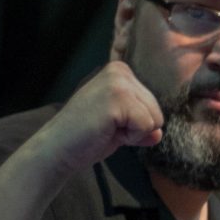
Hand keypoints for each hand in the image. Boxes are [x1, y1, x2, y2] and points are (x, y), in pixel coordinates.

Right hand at [29, 62, 164, 175]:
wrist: (59, 148)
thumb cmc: (87, 136)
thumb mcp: (121, 126)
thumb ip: (142, 124)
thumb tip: (159, 133)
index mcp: (120, 71)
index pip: (153, 104)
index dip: (136, 121)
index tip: (110, 121)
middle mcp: (119, 71)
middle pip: (157, 110)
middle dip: (136, 127)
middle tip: (107, 127)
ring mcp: (118, 82)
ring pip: (155, 118)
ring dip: (134, 132)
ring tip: (107, 128)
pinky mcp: (118, 98)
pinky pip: (147, 126)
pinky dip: (131, 137)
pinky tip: (108, 131)